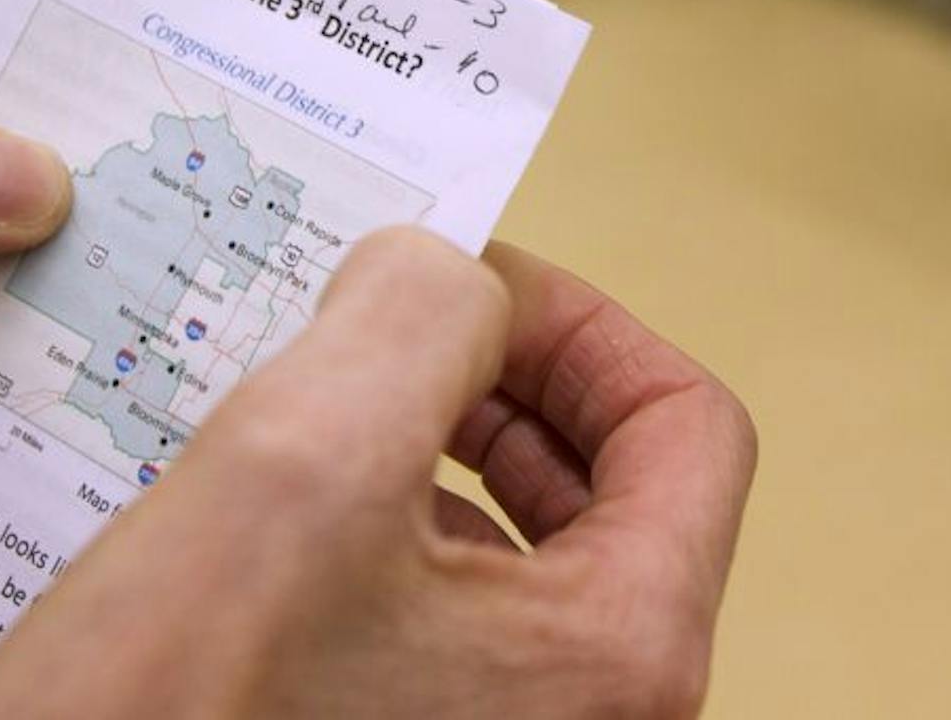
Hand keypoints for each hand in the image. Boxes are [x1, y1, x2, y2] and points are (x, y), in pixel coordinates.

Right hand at [0, 230, 756, 718]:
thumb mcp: (304, 459)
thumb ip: (416, 318)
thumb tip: (444, 276)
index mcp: (615, 656)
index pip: (688, 430)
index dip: (584, 329)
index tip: (475, 288)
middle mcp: (583, 716)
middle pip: (607, 486)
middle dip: (492, 380)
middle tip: (381, 326)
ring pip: (505, 549)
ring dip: (415, 448)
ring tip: (304, 400)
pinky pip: (428, 614)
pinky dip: (366, 531)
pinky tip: (262, 507)